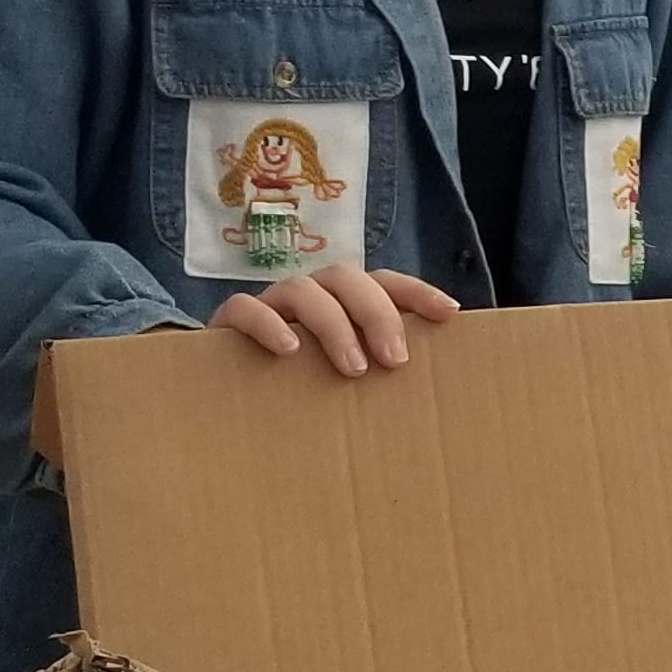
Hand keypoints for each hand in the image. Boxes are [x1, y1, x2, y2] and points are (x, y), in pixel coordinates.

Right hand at [207, 266, 460, 375]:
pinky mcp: (228, 322)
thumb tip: (437, 392)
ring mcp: (270, 303)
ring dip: (333, 325)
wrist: (223, 395)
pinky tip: (288, 352)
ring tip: (353, 368)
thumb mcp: (342, 377)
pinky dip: (268, 324)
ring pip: (303, 288)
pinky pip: (245, 307)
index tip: (449, 313)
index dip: (417, 292)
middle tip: (395, 361)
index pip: (384, 282)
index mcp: (342, 302)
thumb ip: (376, 369)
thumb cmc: (299, 386)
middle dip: (376, 314)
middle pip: (347, 277)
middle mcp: (310, 294)